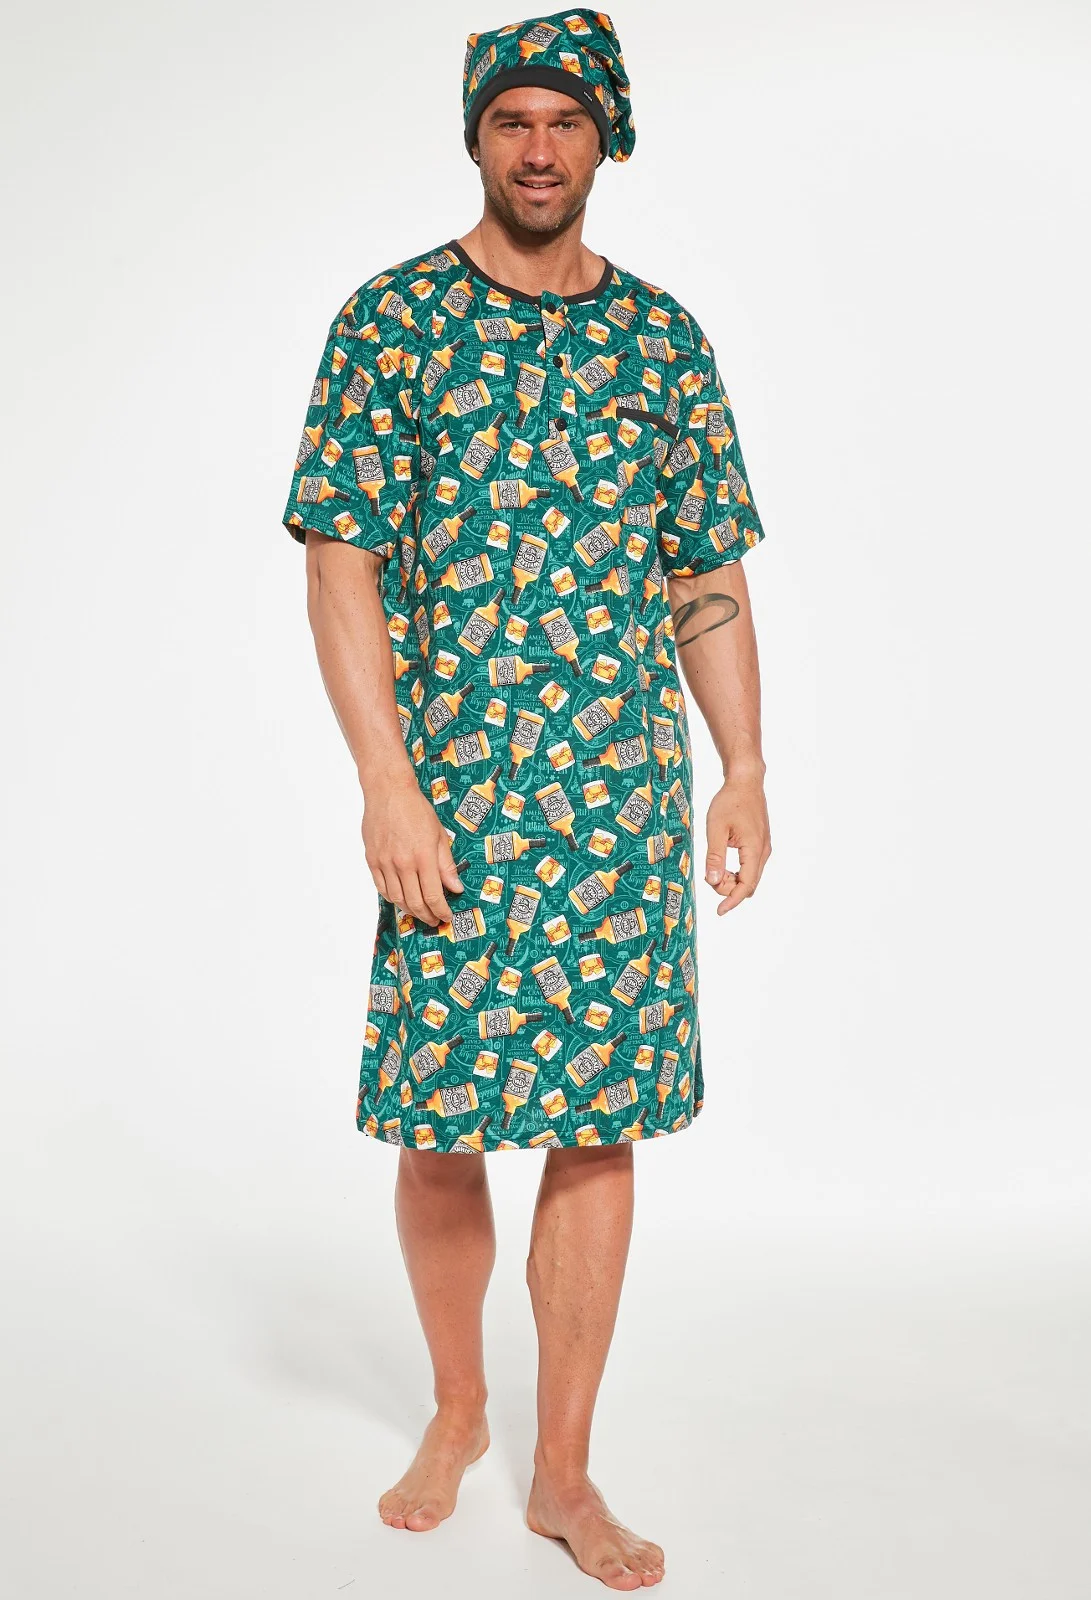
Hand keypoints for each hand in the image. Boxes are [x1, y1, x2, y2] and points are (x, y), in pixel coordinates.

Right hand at [362, 777, 464, 925]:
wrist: (388, 791)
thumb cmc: (416, 809)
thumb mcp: (438, 835)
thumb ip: (446, 864)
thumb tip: (455, 888)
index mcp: (423, 857)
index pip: (434, 896)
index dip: (441, 911)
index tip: (446, 916)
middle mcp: (403, 863)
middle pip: (415, 902)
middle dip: (427, 916)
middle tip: (434, 920)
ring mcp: (385, 863)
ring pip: (397, 899)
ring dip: (409, 910)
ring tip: (419, 912)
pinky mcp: (372, 860)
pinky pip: (381, 888)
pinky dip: (392, 898)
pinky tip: (401, 899)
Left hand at [704, 773, 770, 913]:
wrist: (745, 782)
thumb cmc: (730, 801)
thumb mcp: (716, 829)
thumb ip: (715, 856)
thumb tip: (713, 881)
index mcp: (754, 849)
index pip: (746, 885)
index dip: (732, 900)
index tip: (720, 911)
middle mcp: (763, 852)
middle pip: (749, 884)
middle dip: (729, 888)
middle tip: (709, 876)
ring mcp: (764, 848)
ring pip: (750, 877)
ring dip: (732, 880)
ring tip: (714, 868)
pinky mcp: (760, 844)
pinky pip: (750, 867)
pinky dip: (737, 872)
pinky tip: (723, 863)